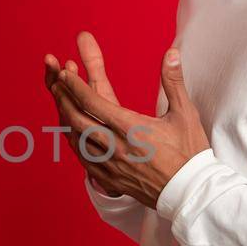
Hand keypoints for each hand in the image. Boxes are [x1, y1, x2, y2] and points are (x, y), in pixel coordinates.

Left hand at [42, 31, 208, 206]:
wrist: (190, 193)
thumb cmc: (189, 152)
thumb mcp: (185, 113)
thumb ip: (173, 81)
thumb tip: (171, 53)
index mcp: (131, 127)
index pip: (92, 102)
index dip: (75, 86)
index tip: (66, 74)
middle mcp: (115, 146)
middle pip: (77, 119)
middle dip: (64, 99)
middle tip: (56, 84)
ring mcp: (110, 164)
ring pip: (76, 140)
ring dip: (65, 119)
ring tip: (60, 104)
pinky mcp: (109, 179)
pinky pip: (82, 159)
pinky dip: (73, 142)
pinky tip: (71, 134)